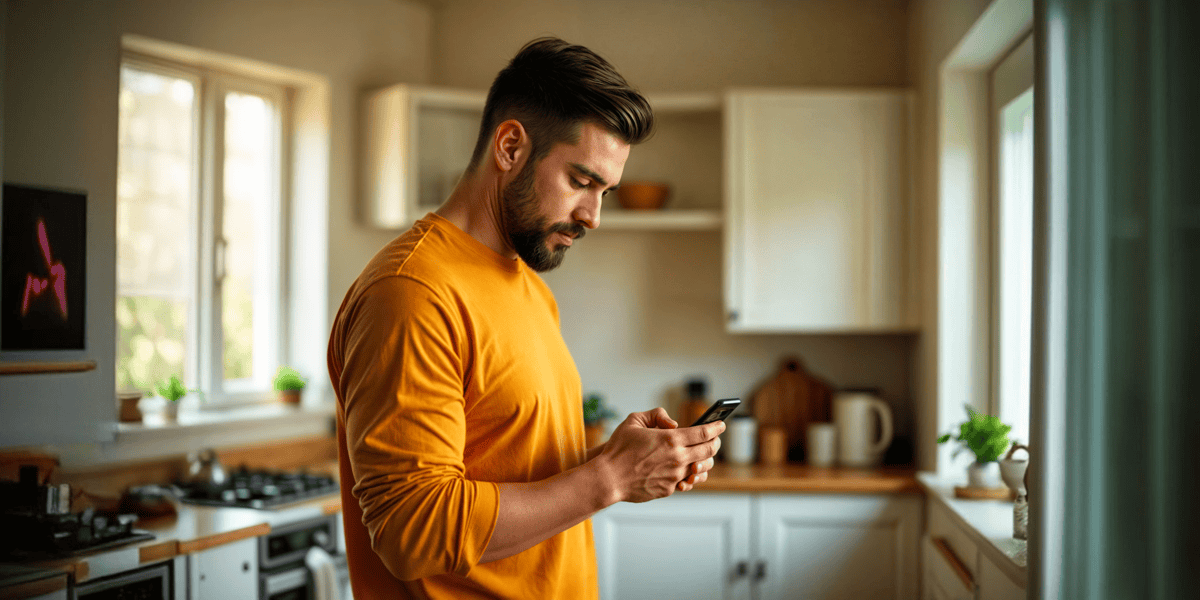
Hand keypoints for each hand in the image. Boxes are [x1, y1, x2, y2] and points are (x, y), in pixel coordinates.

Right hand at [597, 407, 723, 502]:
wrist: (609, 478)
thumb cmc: (618, 449)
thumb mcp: (634, 421)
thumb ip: (656, 415)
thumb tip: (673, 423)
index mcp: (671, 439)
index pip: (704, 433)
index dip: (716, 428)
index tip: (721, 424)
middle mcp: (678, 458)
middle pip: (709, 451)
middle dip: (716, 443)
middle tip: (715, 438)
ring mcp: (675, 476)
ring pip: (702, 469)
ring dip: (706, 461)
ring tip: (702, 456)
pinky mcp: (669, 489)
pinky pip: (686, 481)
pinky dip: (689, 474)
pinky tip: (686, 470)